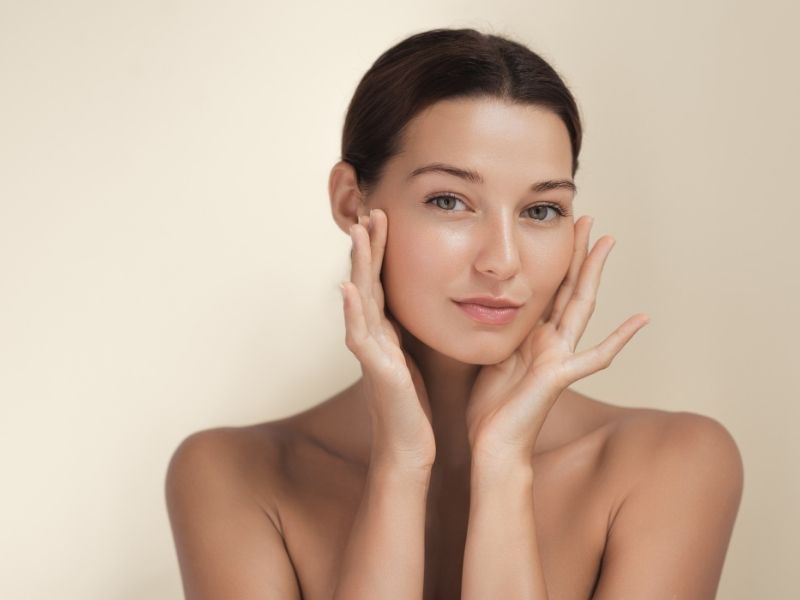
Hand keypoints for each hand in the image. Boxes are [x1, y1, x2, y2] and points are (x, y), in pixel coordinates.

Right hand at [340, 208, 435, 470]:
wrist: (407, 447)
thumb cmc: (411, 404)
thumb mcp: (413, 357)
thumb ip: (407, 331)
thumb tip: (420, 304)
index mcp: (385, 330)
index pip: (381, 280)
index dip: (380, 249)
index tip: (384, 215)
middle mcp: (372, 336)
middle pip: (366, 281)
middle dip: (367, 246)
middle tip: (369, 209)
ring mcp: (370, 352)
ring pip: (360, 301)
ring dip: (357, 266)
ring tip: (357, 233)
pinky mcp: (375, 371)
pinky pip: (360, 337)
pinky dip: (352, 311)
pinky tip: (348, 288)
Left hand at [465, 216, 649, 467]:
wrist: (493, 443)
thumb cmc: (490, 406)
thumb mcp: (490, 355)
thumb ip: (499, 331)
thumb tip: (487, 301)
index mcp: (533, 335)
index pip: (548, 288)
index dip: (556, 260)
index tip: (560, 229)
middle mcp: (551, 341)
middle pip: (569, 288)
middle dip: (578, 253)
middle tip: (588, 218)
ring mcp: (560, 357)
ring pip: (583, 307)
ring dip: (594, 274)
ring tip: (608, 242)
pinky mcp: (560, 377)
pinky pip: (594, 356)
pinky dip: (619, 338)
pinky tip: (640, 319)